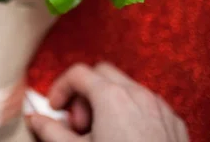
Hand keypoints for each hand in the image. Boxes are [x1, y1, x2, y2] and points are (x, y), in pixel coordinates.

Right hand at [28, 62, 187, 141]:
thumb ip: (51, 131)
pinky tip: (125, 140)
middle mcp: (138, 94)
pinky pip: (147, 105)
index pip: (77, 74)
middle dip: (84, 93)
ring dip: (107, 102)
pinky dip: (130, 112)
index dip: (60, 88)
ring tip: (100, 135)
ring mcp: (160, 107)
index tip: (55, 109)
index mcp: (112, 96)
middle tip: (78, 123)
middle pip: (102, 74)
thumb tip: (35, 120)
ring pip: (127, 87)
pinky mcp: (174, 123)